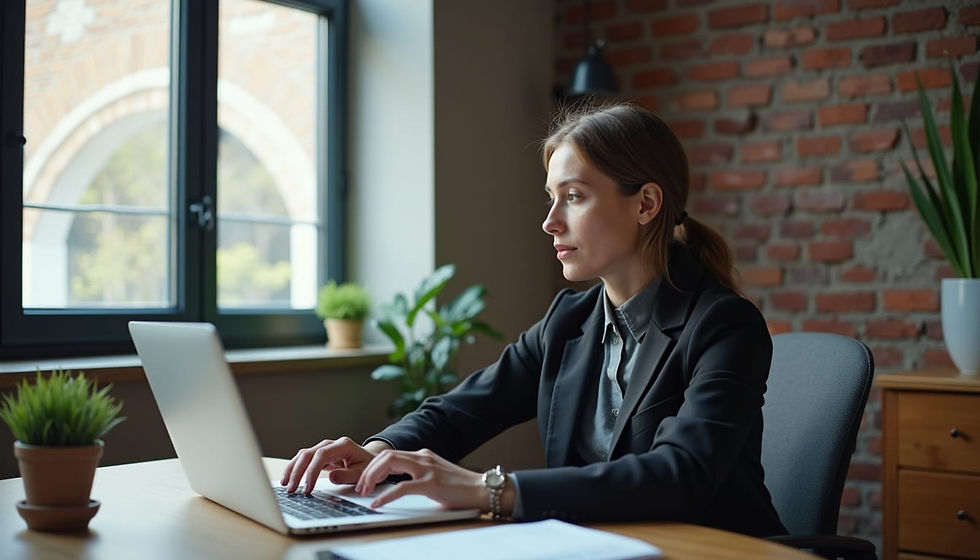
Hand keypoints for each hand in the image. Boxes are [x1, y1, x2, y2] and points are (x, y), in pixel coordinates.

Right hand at [280, 437, 388, 493]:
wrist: (369, 459)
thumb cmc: (367, 465)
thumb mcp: (363, 472)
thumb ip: (348, 475)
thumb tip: (332, 477)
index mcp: (343, 445)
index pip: (322, 455)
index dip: (312, 471)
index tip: (308, 488)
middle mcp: (331, 444)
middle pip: (308, 454)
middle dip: (297, 472)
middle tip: (292, 489)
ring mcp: (324, 447)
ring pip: (302, 455)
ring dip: (292, 470)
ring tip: (285, 485)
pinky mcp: (319, 454)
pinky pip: (303, 459)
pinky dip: (295, 468)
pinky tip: (288, 479)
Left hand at [355, 448, 486, 510]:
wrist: (482, 489)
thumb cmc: (461, 487)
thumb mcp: (436, 475)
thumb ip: (419, 475)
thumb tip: (398, 484)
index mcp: (423, 456)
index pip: (391, 455)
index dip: (373, 467)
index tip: (365, 480)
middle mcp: (423, 458)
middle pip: (386, 456)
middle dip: (368, 470)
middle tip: (360, 487)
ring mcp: (427, 469)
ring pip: (390, 464)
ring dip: (372, 478)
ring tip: (365, 492)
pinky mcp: (431, 484)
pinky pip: (402, 487)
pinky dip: (386, 495)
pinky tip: (377, 502)